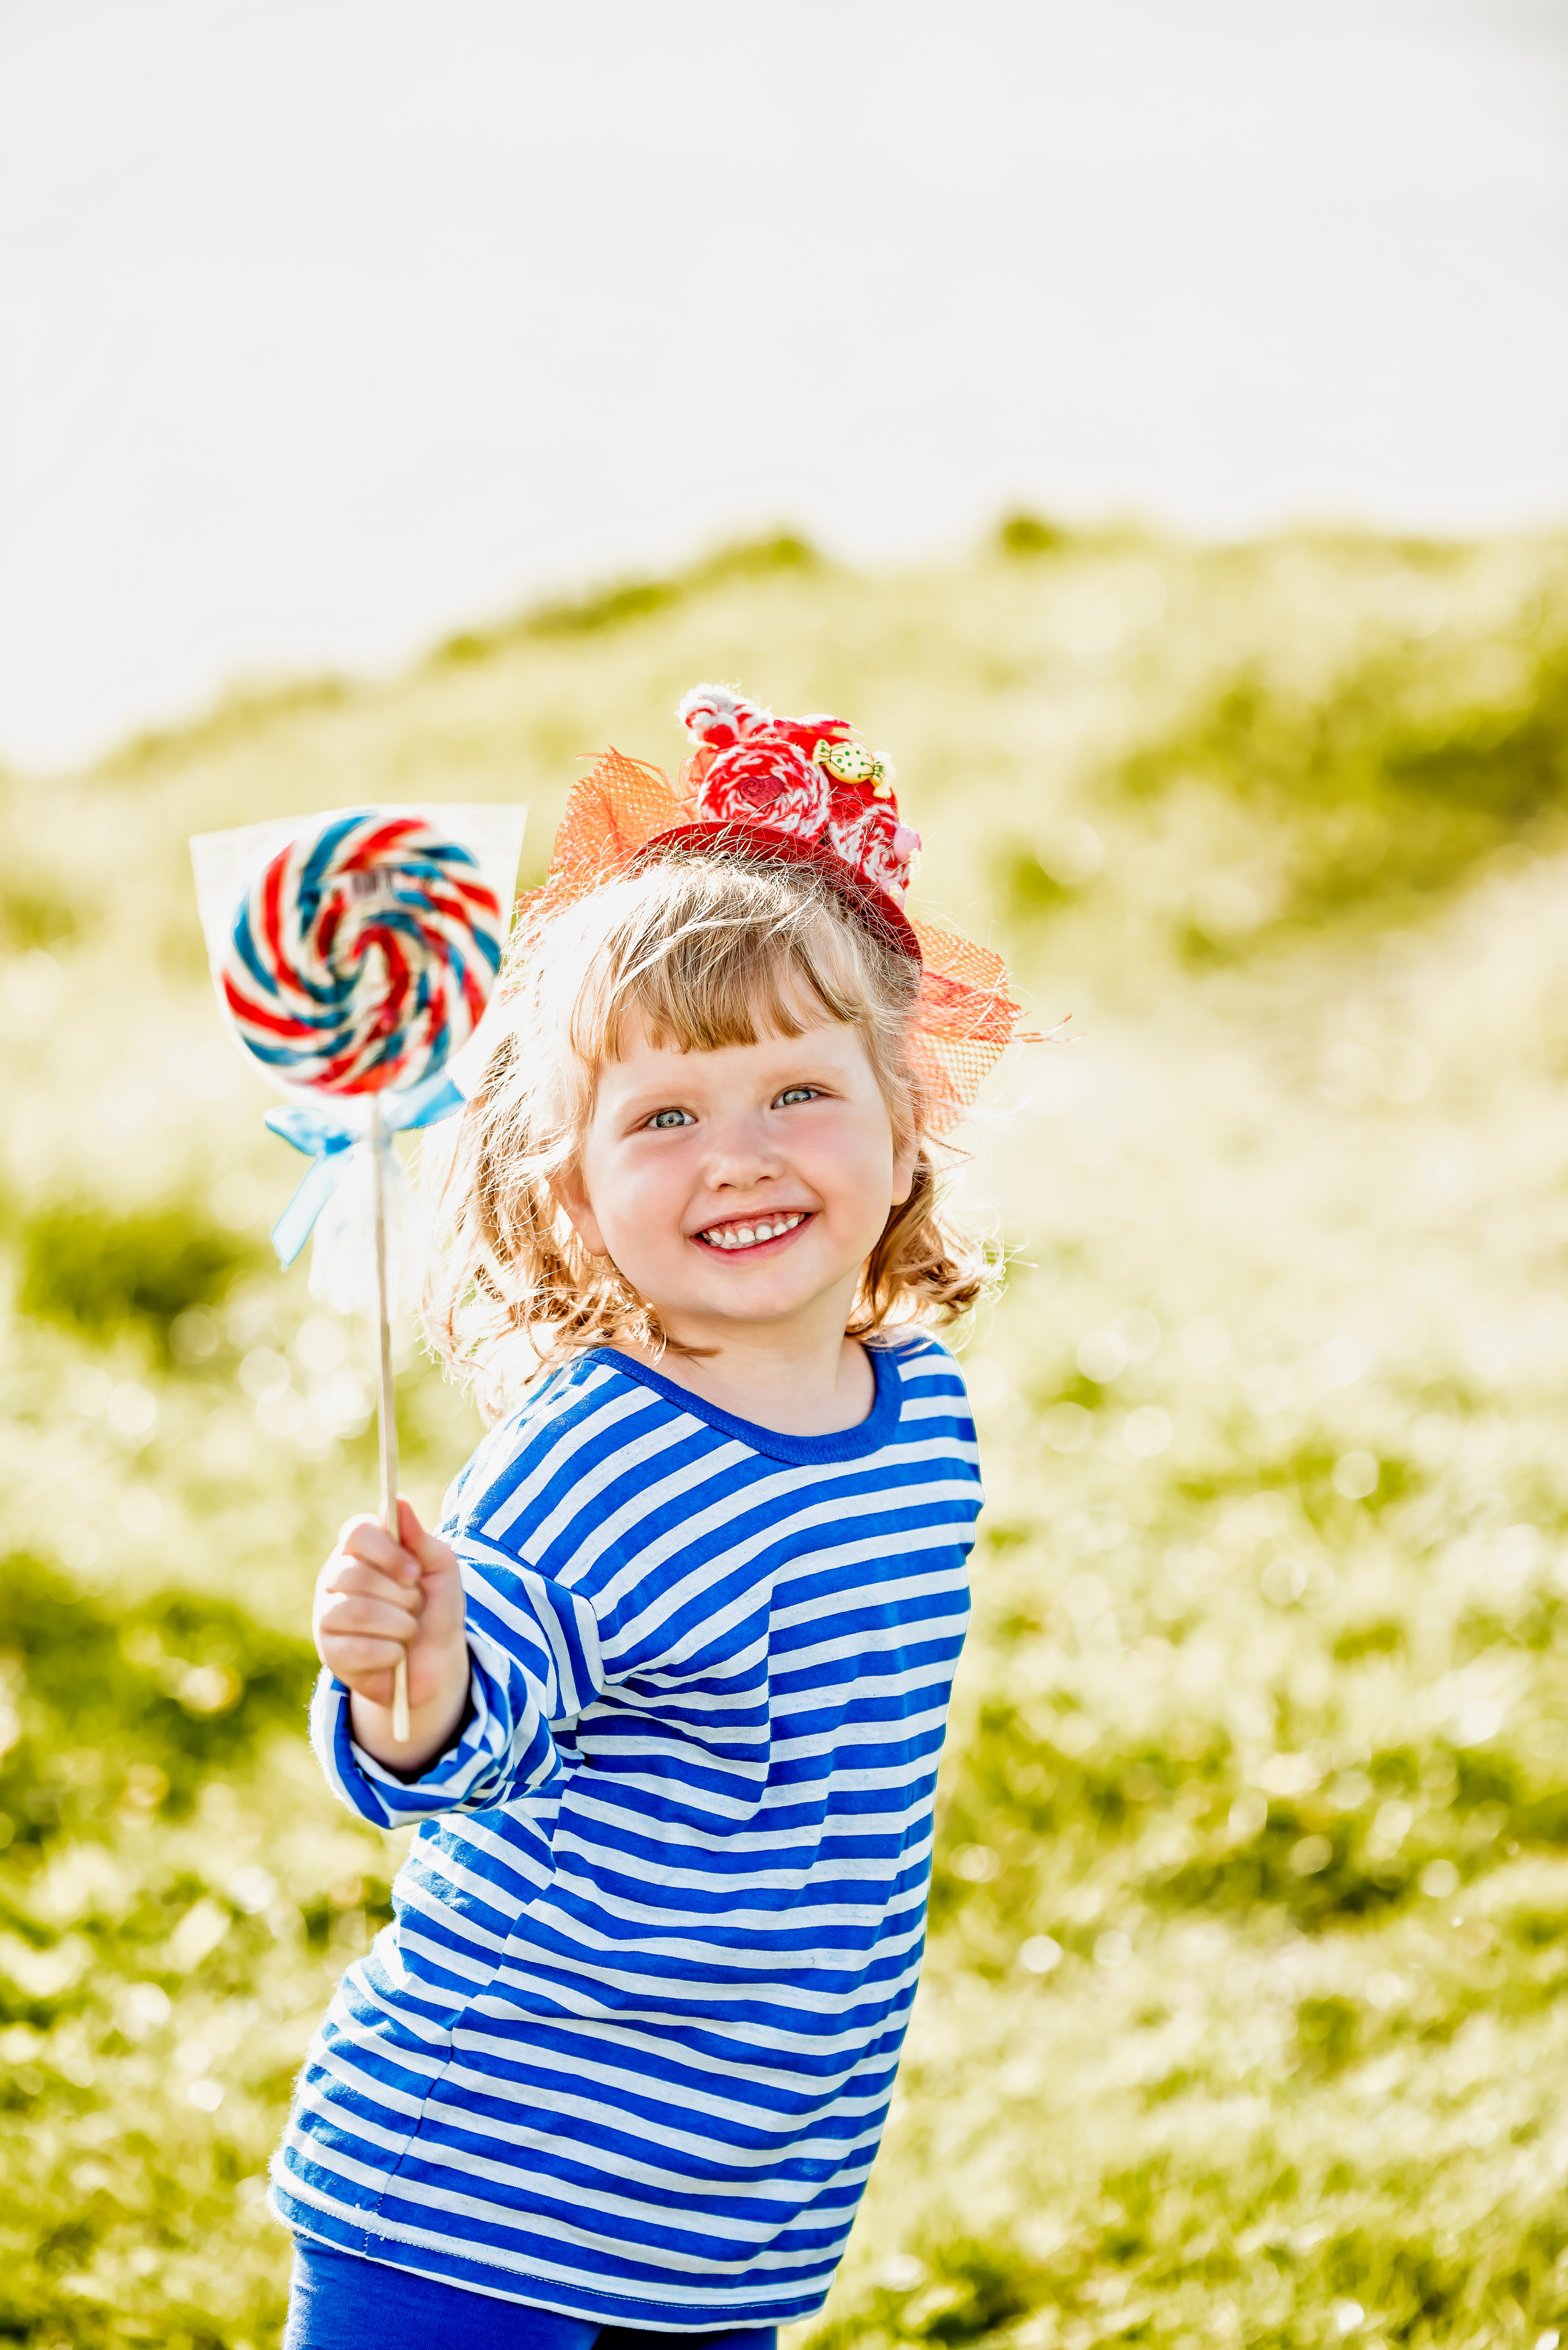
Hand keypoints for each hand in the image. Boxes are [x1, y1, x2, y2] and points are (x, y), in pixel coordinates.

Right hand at [312, 1498, 469, 1771]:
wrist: (435, 1666)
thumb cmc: (436, 1610)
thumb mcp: (441, 1572)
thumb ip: (421, 1539)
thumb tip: (399, 1500)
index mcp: (360, 1551)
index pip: (357, 1531)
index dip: (387, 1551)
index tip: (414, 1573)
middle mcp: (335, 1578)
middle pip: (356, 1574)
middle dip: (400, 1596)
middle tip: (415, 1607)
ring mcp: (327, 1616)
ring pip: (355, 1612)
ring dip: (398, 1625)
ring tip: (408, 1631)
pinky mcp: (329, 1654)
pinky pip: (356, 1650)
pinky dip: (390, 1654)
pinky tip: (395, 1655)